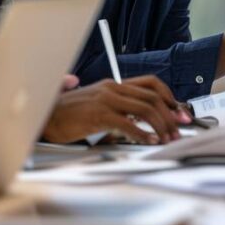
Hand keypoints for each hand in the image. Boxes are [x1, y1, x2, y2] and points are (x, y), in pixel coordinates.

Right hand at [41, 76, 189, 144]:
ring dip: (161, 124)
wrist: (44, 116)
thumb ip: (117, 107)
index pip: (151, 83)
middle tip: (180, 127)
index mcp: (114, 84)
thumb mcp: (97, 105)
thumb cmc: (69, 114)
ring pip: (145, 108)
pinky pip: (127, 123)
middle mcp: (112, 88)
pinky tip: (150, 141)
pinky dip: (143, 133)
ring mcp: (106, 100)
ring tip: (168, 138)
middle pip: (152, 97)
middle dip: (171, 113)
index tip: (180, 111)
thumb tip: (139, 118)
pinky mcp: (98, 115)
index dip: (169, 96)